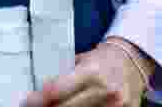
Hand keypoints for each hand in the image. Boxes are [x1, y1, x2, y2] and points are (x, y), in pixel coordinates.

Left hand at [21, 38, 151, 106]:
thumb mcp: (82, 61)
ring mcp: (116, 105)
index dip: (38, 100)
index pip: (57, 90)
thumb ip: (64, 77)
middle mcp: (104, 89)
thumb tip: (40, 93)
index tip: (27, 102)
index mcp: (90, 71)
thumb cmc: (103, 59)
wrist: (133, 60)